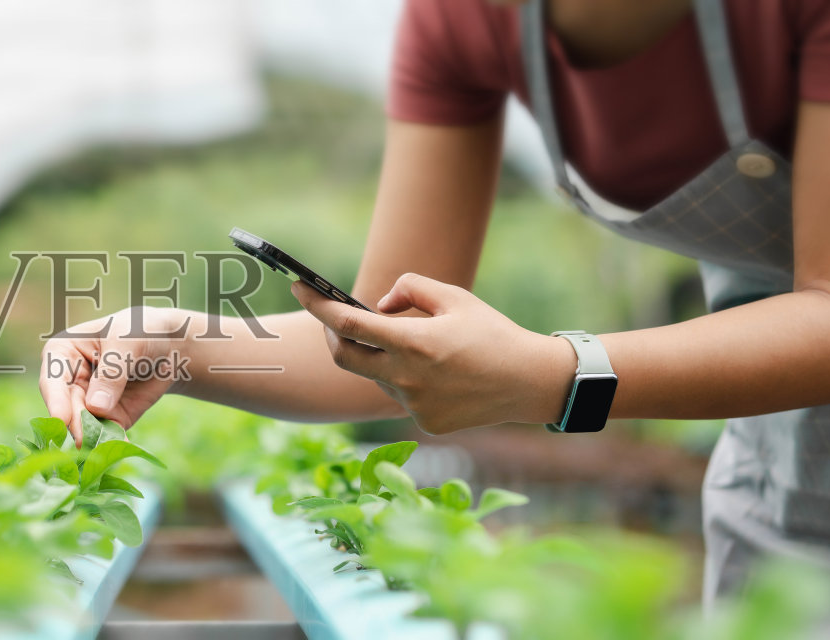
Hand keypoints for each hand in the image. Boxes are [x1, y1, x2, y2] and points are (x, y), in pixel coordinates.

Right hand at [39, 306, 193, 445]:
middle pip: (67, 408)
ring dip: (95, 438)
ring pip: (84, 426)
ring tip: (106, 449)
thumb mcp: (127, 342)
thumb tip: (95, 407)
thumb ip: (112, 372)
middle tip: (86, 441)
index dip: (56, 400)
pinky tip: (123, 446)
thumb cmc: (141, 331)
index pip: (52, 380)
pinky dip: (114, 442)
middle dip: (78, 425)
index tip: (61, 419)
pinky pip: (106, 434)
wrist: (169, 346)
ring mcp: (86, 403)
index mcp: (61, 353)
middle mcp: (68, 381)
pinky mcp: (107, 419)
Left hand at [292, 273, 574, 433]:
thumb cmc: (492, 333)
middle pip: (344, 357)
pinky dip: (405, 379)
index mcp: (414, 343)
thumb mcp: (454, 297)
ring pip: (376, 377)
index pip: (348, 324)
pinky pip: (400, 396)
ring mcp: (413, 405)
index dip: (317, 306)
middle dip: (332, 335)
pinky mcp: (424, 423)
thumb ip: (409, 290)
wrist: (530, 383)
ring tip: (412, 344)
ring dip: (378, 358)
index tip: (299, 288)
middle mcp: (407, 379)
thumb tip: (376, 305)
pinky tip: (437, 374)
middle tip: (335, 317)